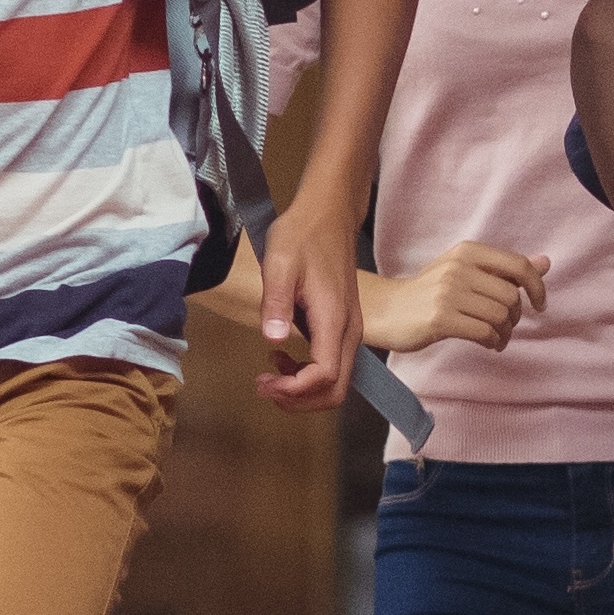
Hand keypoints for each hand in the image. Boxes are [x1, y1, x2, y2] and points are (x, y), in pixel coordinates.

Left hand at [261, 214, 363, 412]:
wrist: (328, 214)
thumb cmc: (303, 235)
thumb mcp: (280, 263)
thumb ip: (276, 303)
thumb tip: (274, 339)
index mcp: (334, 318)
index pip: (325, 375)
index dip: (295, 390)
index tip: (264, 383)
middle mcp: (349, 330)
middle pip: (336, 389)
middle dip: (299, 400)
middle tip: (264, 388)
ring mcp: (349, 328)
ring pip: (336, 381)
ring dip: (303, 390)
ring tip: (269, 377)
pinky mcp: (343, 325)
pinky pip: (332, 364)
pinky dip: (308, 374)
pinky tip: (282, 357)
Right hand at [363, 239, 544, 357]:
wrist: (386, 311)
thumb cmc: (430, 293)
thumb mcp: (466, 272)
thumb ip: (504, 269)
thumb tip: (546, 262)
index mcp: (468, 251)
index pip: (518, 265)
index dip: (537, 287)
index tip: (539, 305)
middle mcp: (458, 267)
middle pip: (511, 296)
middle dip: (515, 317)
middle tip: (505, 327)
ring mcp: (447, 292)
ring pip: (499, 316)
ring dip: (504, 333)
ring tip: (496, 338)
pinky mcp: (440, 318)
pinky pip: (484, 332)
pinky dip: (493, 342)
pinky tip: (488, 344)